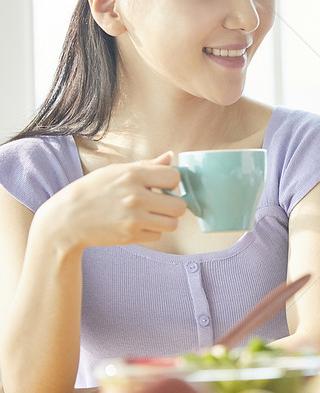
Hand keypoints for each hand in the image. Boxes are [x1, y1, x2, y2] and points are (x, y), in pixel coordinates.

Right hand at [34, 152, 187, 249]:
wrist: (66, 219)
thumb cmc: (93, 191)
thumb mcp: (116, 171)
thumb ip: (147, 165)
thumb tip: (171, 157)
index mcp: (133, 175)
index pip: (174, 177)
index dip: (172, 182)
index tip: (162, 186)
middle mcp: (136, 197)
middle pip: (179, 206)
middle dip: (173, 205)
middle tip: (160, 203)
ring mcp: (134, 219)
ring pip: (172, 224)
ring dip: (165, 220)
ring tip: (151, 215)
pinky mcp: (130, 236)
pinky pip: (158, 236)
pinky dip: (151, 232)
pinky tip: (137, 225)